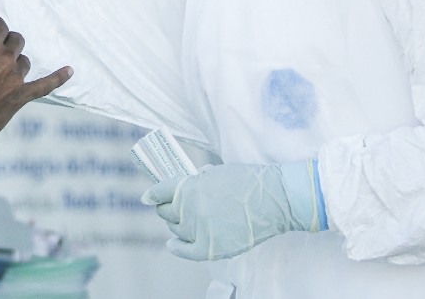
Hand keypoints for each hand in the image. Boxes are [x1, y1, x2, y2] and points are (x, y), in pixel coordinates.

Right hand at [0, 18, 71, 157]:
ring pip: (23, 62)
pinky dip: (59, 77)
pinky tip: (70, 70)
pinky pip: (45, 85)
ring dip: (15, 63)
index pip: (0, 26)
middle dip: (8, 42)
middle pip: (16, 40)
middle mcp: (4, 58)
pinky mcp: (21, 97)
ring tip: (0, 75)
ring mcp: (14, 78)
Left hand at [142, 161, 325, 260]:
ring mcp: (199, 230)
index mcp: (188, 187)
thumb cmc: (249, 181)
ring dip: (177, 225)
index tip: (149, 197)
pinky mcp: (211, 247)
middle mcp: (189, 209)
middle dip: (167, 209)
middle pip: (166, 212)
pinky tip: (172, 245)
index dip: (153, 195)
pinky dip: (177, 248)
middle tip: (172, 208)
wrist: (275, 199)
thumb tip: (184, 187)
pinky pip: (186, 251)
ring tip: (184, 221)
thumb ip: (197, 181)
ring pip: (176, 230)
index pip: (160, 192)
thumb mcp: (217, 172)